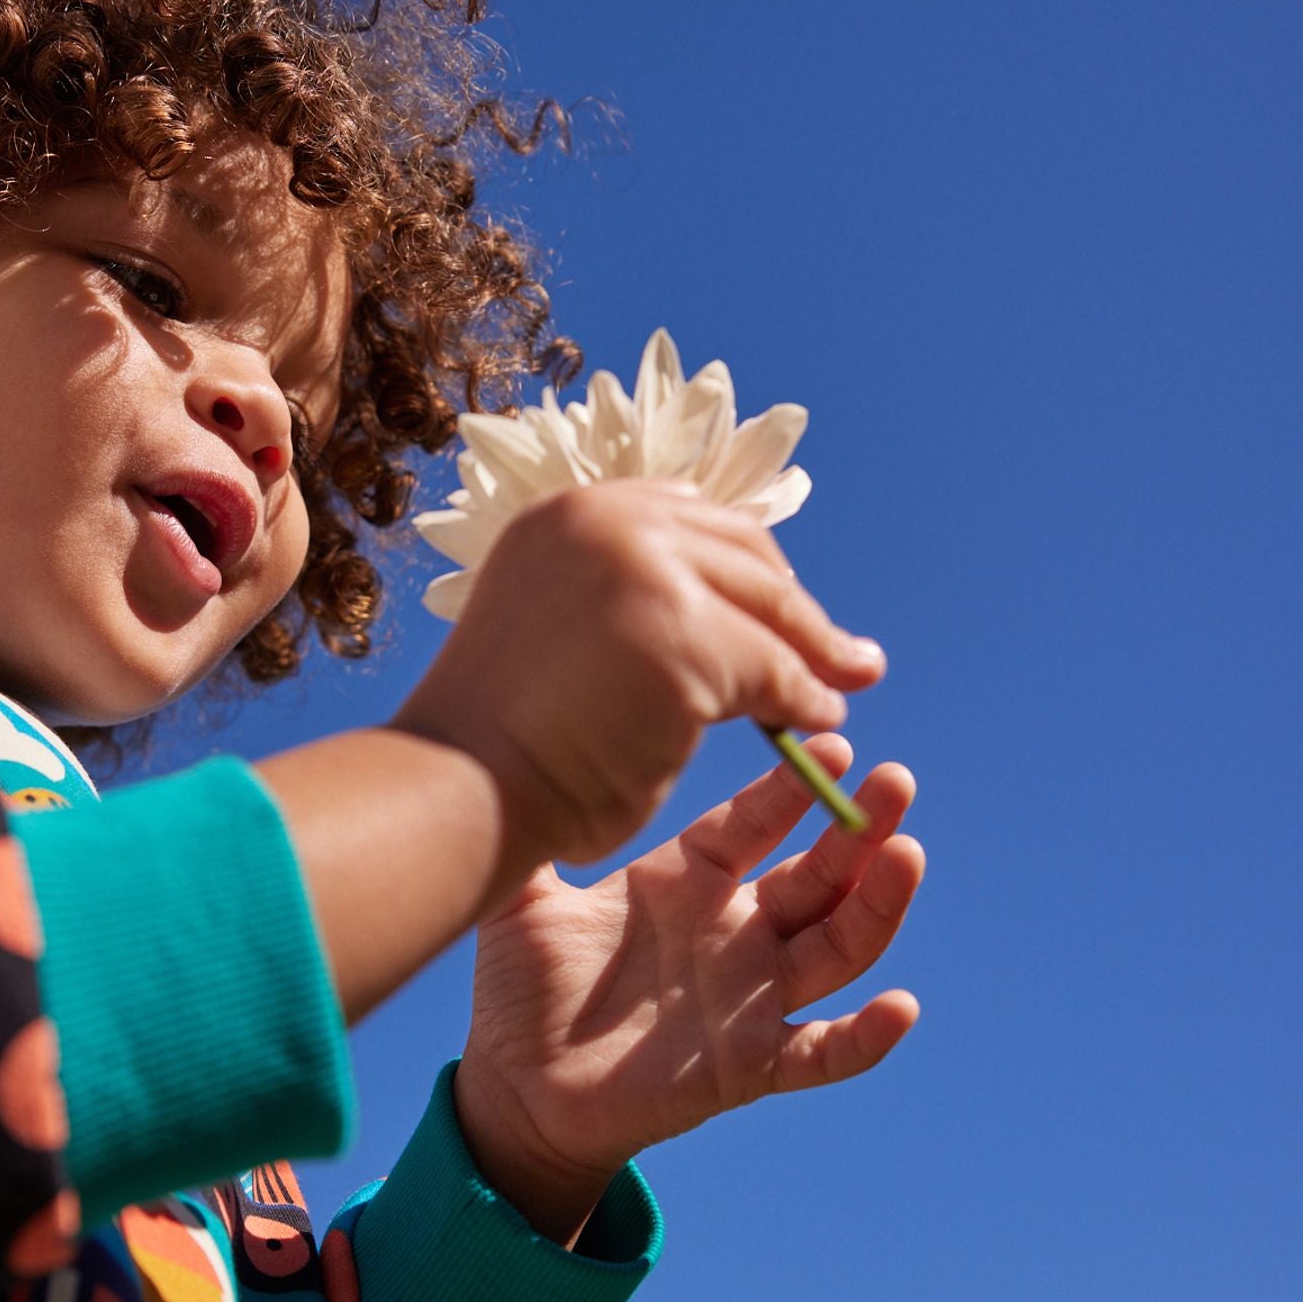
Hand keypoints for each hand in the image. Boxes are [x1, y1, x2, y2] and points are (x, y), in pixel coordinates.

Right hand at [395, 480, 885, 869]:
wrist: (459, 787)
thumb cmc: (497, 741)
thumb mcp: (554, 635)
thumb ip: (621, 605)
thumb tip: (721, 620)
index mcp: (567, 514)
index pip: (687, 516)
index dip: (743, 565)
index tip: (778, 606)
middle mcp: (605, 519)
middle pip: (740, 552)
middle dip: (794, 607)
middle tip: (843, 652)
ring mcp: (644, 568)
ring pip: (764, 609)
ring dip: (813, 653)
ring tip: (842, 688)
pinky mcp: (683, 633)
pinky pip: (773, 669)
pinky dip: (803, 698)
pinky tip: (816, 722)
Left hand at [451, 736, 922, 1240]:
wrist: (516, 1090)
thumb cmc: (520, 992)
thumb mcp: (520, 903)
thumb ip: (530, 835)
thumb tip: (508, 755)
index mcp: (688, 881)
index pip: (755, 823)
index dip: (792, 790)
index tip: (831, 744)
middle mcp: (734, 931)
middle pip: (818, 876)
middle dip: (860, 830)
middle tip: (895, 781)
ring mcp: (750, 997)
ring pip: (837, 948)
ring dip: (879, 907)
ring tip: (908, 855)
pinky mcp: (751, 1065)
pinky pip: (822, 1053)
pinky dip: (865, 1038)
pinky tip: (900, 1008)